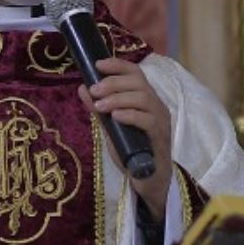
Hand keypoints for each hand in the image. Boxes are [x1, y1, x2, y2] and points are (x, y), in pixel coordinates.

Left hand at [80, 58, 172, 219]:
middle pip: (138, 82)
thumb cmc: (131, 151)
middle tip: (94, 90)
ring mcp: (160, 121)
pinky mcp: (160, 137)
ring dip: (118, 98)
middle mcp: (156, 105)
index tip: (97, 64)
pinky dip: (130, 115)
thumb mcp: (110, 127)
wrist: (147, 180)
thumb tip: (82, 87)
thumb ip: (99, 109)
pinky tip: (115, 117)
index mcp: (145, 99)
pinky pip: (148, 120)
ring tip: (100, 107)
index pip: (135, 73)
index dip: (117, 65)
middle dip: (113, 83)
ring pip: (143, 98)